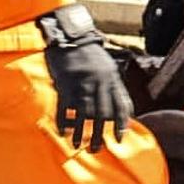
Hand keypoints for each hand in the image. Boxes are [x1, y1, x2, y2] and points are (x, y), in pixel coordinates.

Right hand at [37, 4, 131, 151]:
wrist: (70, 35)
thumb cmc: (89, 52)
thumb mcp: (107, 66)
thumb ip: (112, 86)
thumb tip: (117, 108)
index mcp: (111, 79)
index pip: (120, 106)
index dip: (121, 125)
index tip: (120, 139)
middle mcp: (99, 84)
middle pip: (102, 115)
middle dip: (99, 134)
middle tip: (97, 149)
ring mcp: (81, 85)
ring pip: (83, 115)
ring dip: (80, 133)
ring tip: (77, 145)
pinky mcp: (65, 84)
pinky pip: (65, 108)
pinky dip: (63, 122)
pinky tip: (62, 132)